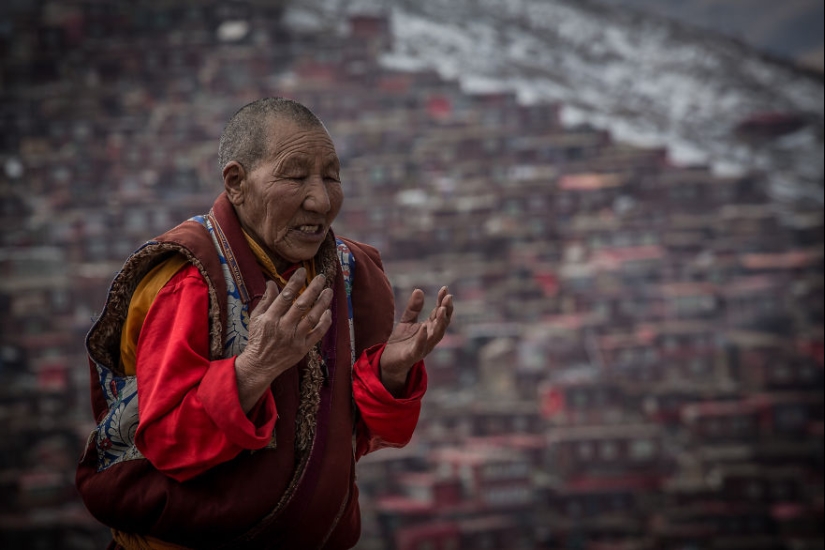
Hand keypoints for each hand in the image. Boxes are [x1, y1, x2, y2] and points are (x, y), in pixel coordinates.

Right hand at [235, 268, 332, 411]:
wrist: (260, 365)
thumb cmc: (258, 338)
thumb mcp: (256, 317)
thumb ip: (266, 300)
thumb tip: (272, 282)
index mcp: (270, 318)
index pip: (285, 296)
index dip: (295, 282)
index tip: (303, 271)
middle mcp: (283, 327)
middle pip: (301, 305)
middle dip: (313, 289)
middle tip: (322, 277)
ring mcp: (295, 339)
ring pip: (312, 318)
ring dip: (322, 303)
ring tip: (329, 291)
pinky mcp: (303, 348)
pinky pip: (317, 334)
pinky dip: (325, 323)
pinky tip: (328, 311)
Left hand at [380, 286, 453, 394]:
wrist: (388, 362)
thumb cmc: (400, 342)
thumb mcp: (406, 321)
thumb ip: (413, 308)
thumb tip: (419, 290)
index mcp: (429, 329)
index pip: (440, 314)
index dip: (443, 302)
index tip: (444, 289)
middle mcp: (430, 338)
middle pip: (442, 323)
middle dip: (446, 310)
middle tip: (448, 297)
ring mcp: (423, 347)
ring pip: (436, 335)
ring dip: (440, 322)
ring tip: (441, 309)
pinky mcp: (412, 355)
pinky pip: (420, 346)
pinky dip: (423, 337)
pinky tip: (424, 326)